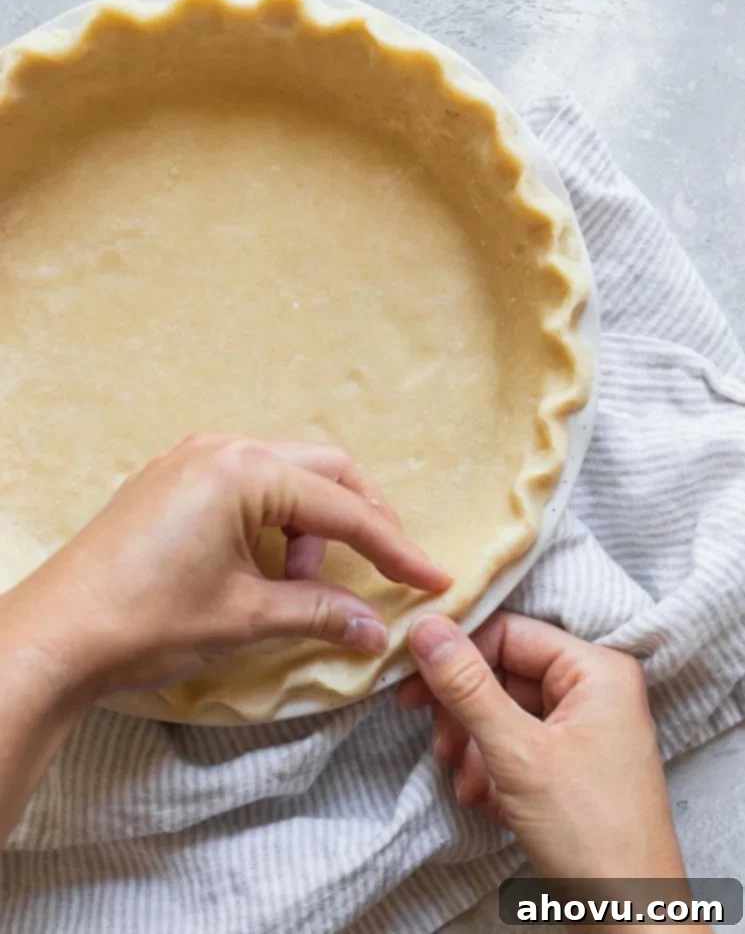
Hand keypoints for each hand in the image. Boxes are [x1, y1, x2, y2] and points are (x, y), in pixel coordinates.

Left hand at [3, 434, 449, 697]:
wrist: (54, 636)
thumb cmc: (146, 621)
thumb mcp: (245, 616)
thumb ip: (320, 612)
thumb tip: (374, 630)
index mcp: (244, 471)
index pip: (343, 509)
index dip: (395, 548)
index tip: (432, 578)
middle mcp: (222, 447)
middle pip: (324, 472)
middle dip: (361, 521)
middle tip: (386, 571)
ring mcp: (193, 457)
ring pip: (286, 476)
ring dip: (312, 526)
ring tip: (300, 586)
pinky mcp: (174, 478)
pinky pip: (248, 484)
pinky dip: (274, 521)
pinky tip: (266, 566)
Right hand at [399, 612, 684, 880]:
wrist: (628, 921)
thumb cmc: (589, 832)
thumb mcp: (517, 753)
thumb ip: (467, 687)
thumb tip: (426, 627)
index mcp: (596, 670)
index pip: (509, 633)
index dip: (458, 655)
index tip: (410, 682)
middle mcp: (594, 689)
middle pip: (503, 673)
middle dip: (465, 713)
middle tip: (440, 744)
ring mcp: (584, 728)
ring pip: (504, 712)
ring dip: (473, 747)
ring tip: (467, 783)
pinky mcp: (571, 763)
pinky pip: (516, 744)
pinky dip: (491, 768)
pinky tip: (485, 799)